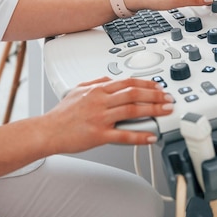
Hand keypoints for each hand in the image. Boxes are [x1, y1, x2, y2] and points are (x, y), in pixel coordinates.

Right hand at [40, 77, 173, 153]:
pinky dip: (139, 136)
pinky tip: (151, 136)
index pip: (127, 82)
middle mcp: (100, 101)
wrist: (47, 131)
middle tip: (168, 98)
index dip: (146, 84)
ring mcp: (100, 118)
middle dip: (155, 95)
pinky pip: (123, 135)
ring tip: (166, 112)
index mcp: (97, 90)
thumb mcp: (77, 90)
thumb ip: (95, 83)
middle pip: (134, 94)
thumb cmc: (61, 114)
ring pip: (132, 111)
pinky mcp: (98, 135)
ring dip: (153, 110)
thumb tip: (109, 79)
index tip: (159, 87)